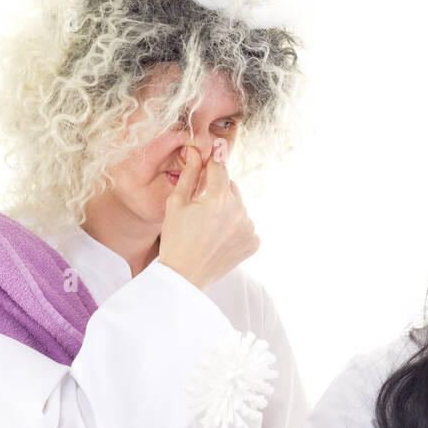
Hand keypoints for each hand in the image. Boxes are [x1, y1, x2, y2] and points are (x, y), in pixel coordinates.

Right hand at [157, 140, 258, 289]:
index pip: (220, 168)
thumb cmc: (175, 239)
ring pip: (239, 206)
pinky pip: (245, 225)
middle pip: (230, 187)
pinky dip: (235, 228)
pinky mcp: (253, 242)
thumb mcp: (176, 203)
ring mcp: (249, 228)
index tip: (208, 159)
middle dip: (217, 192)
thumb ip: (190, 174)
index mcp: (219, 198)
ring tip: (208, 227)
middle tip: (200, 209)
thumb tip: (196, 151)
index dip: (211, 164)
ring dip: (227, 210)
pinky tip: (218, 238)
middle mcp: (239, 211)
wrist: (184, 276)